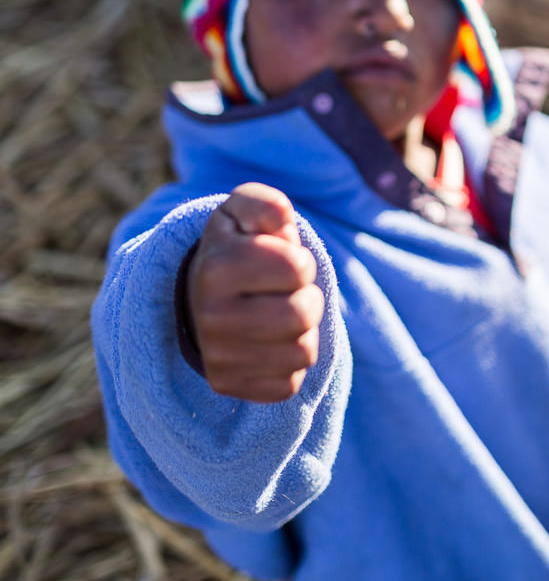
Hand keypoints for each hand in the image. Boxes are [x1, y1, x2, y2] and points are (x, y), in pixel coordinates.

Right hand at [187, 183, 324, 402]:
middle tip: (288, 292)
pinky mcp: (228, 384)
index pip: (297, 267)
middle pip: (303, 314)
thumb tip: (281, 217)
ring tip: (280, 315)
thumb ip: (264, 203)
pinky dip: (289, 362)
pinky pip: (289, 384)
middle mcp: (210, 317)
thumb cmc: (238, 246)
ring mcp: (217, 357)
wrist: (200, 295)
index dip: (300, 261)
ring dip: (303, 331)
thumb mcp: (243, 212)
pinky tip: (270, 344)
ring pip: (303, 352)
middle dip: (308, 298)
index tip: (282, 261)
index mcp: (215, 268)